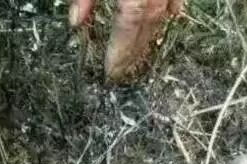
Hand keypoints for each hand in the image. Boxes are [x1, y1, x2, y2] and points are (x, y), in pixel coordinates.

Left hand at [69, 0, 184, 81]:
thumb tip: (76, 22)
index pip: (128, 24)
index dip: (121, 51)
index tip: (112, 72)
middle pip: (149, 22)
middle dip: (135, 50)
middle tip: (124, 71)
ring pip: (166, 11)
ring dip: (151, 34)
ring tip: (138, 54)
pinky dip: (171, 9)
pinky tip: (168, 18)